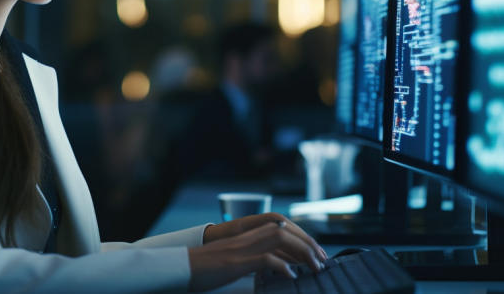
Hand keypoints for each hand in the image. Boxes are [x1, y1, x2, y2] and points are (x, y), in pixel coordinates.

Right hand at [188, 216, 327, 291]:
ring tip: (314, 267)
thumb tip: (275, 268)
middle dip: (308, 243)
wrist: (181, 267)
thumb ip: (253, 259)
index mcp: (246, 236)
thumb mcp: (233, 260)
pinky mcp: (236, 261)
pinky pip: (264, 259)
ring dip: (302, 252)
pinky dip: (281, 266)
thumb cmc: (204, 267)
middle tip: (323, 260)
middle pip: (285, 231)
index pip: (281, 228)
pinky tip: (291, 276)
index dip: (301, 238)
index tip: (316, 253)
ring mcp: (242, 248)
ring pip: (280, 240)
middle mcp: (246, 237)